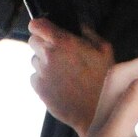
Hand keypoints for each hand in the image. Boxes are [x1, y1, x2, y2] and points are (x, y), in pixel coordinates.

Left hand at [28, 18, 114, 136]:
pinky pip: (35, 78)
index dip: (41, 27)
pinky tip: (60, 85)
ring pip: (34, 60)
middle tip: (60, 54)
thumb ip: (87, 32)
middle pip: (33, 41)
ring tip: (64, 73)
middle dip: (43, 44)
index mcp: (63, 42)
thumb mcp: (104, 49)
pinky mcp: (39, 89)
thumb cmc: (105, 80)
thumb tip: (76, 25)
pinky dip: (44, 79)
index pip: (35, 24)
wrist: (98, 112)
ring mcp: (42, 73)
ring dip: (44, 63)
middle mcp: (48, 56)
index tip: (46, 31)